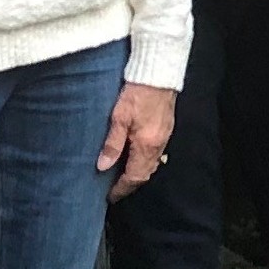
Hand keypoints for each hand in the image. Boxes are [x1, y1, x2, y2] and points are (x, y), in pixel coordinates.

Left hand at [99, 80, 178, 197]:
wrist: (158, 73)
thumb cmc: (137, 92)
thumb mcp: (119, 118)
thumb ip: (112, 144)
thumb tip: (102, 166)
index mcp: (146, 146)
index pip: (134, 177)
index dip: (121, 189)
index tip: (110, 196)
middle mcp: (158, 145)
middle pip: (145, 174)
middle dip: (130, 184)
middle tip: (114, 188)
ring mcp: (164, 137)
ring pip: (151, 164)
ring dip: (137, 172)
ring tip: (122, 173)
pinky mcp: (166, 127)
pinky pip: (156, 152)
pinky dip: (144, 159)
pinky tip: (134, 154)